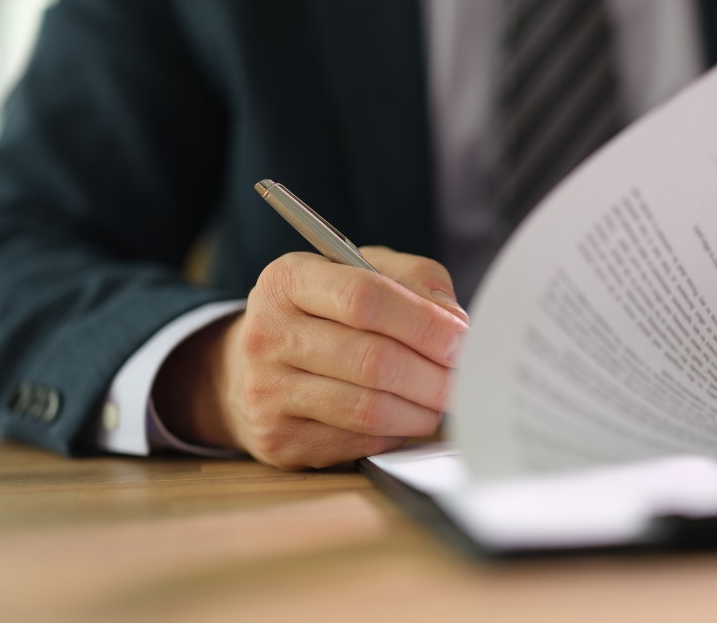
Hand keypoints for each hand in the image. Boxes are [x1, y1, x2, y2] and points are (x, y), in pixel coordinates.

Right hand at [155, 247, 468, 469]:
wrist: (251, 367)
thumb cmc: (326, 313)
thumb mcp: (364, 272)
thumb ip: (414, 281)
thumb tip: (454, 322)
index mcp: (289, 279)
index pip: (365, 298)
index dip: (423, 323)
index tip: (461, 338)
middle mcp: (268, 333)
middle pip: (372, 360)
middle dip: (433, 374)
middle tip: (465, 379)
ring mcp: (267, 391)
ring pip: (367, 409)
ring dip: (421, 410)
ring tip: (442, 401)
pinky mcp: (279, 439)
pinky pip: (358, 442)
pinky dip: (396, 433)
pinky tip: (406, 418)